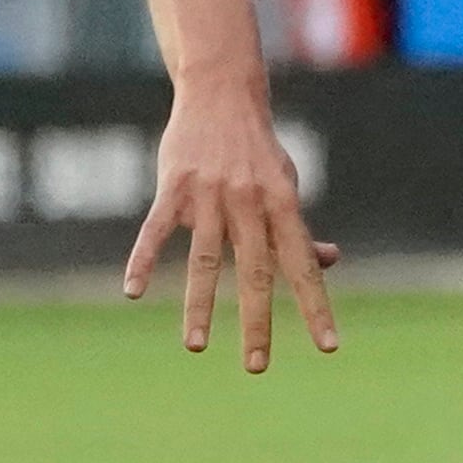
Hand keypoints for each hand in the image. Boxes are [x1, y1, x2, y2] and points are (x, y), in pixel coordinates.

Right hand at [124, 89, 341, 372]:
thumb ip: (298, 228)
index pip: (303, 266)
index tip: (329, 346)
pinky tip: (133, 291)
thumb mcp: (286, 185)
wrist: (222, 95)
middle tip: (257, 367)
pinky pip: (156, 230)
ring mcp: (211, 195)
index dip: (316, 306)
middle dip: (257, 321)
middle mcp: (250, 204)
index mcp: (283, 206)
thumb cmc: (258, 151)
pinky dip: (143, 259)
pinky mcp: (174, 187)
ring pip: (204, 260)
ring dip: (199, 306)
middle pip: (256, 272)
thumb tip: (326, 261)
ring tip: (196, 347)